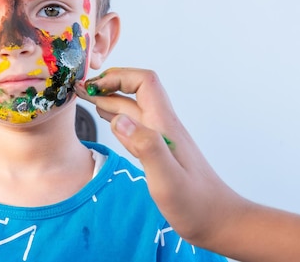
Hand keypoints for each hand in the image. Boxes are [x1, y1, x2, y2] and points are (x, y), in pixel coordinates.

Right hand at [75, 67, 240, 243]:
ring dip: (109, 98)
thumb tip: (119, 119)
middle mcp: (163, 126)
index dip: (118, 77)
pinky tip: (107, 119)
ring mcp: (161, 138)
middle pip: (135, 91)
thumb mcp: (167, 179)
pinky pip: (134, 125)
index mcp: (164, 126)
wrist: (219, 221)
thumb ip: (145, 147)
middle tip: (80, 88)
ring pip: (133, 108)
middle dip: (108, 84)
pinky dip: (116, 116)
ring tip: (85, 97)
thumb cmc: (196, 205)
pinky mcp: (159, 150)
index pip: (144, 82)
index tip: (94, 86)